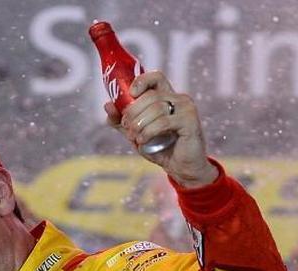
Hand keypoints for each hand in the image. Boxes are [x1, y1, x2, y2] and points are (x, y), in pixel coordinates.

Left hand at [104, 71, 217, 187]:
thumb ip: (121, 121)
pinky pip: (163, 122)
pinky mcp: (190, 121)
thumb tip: (107, 105)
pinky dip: (148, 132)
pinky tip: (143, 141)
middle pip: (150, 95)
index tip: (131, 94)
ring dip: (139, 124)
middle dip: (133, 111)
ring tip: (134, 137)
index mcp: (167, 97)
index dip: (141, 81)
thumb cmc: (161, 148)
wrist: (182, 168)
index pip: (155, 77)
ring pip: (156, 108)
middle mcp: (179, 98)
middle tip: (126, 126)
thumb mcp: (136, 133)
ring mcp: (186, 108)